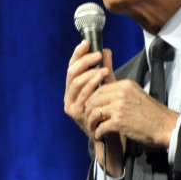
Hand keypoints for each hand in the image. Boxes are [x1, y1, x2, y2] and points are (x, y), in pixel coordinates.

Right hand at [63, 40, 122, 175]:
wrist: (111, 136)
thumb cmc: (109, 111)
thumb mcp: (108, 87)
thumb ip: (105, 69)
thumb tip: (106, 50)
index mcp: (73, 89)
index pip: (72, 67)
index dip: (77, 54)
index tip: (86, 43)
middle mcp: (69, 96)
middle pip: (71, 73)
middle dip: (84, 62)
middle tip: (97, 55)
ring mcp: (71, 106)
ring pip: (76, 83)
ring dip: (89, 73)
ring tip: (103, 68)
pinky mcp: (76, 114)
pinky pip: (82, 95)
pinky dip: (91, 85)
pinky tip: (101, 79)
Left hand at [84, 79, 179, 148]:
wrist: (165, 126)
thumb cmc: (151, 112)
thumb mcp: (136, 94)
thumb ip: (121, 91)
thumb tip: (104, 90)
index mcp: (125, 84)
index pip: (101, 88)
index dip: (92, 98)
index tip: (90, 106)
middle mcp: (121, 93)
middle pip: (94, 99)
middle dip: (88, 110)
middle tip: (88, 118)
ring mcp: (119, 107)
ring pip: (94, 112)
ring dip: (91, 122)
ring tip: (92, 127)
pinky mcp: (119, 122)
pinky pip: (100, 126)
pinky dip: (97, 133)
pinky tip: (99, 135)